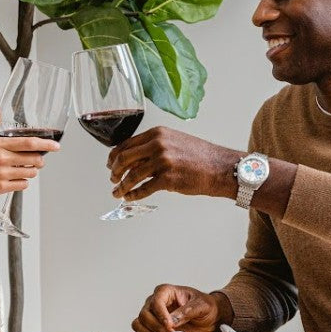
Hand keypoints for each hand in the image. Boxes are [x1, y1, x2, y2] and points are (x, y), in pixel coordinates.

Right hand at [0, 112, 59, 204]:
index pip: (29, 143)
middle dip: (40, 160)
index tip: (56, 146)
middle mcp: (2, 159)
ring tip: (21, 170)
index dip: (46, 144)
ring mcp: (2, 174)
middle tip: (37, 160)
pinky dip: (22, 183)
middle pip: (34, 159)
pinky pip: (23, 185)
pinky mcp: (1, 188)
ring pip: (31, 173)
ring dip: (30, 172)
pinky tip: (14, 180)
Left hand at [106, 127, 238, 201]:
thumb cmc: (200, 156)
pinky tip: (130, 198)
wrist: (220, 167)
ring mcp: (162, 162)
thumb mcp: (174, 141)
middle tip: (113, 179)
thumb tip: (134, 158)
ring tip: (118, 192)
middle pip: (124, 159)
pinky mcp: (167, 179)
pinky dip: (134, 195)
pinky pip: (144, 189)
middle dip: (115, 171)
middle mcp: (158, 145)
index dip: (114, 156)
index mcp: (157, 133)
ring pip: (132, 176)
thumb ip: (154, 146)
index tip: (110, 164)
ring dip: (122, 186)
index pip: (126, 144)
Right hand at [131, 284, 231, 331]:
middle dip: (156, 327)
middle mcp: (155, 301)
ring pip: (140, 324)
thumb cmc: (205, 306)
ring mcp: (152, 314)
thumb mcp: (202, 306)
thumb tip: (173, 321)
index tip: (169, 325)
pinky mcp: (153, 327)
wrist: (208, 317)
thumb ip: (187, 311)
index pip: (156, 301)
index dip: (160, 314)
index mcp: (166, 291)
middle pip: (144, 313)